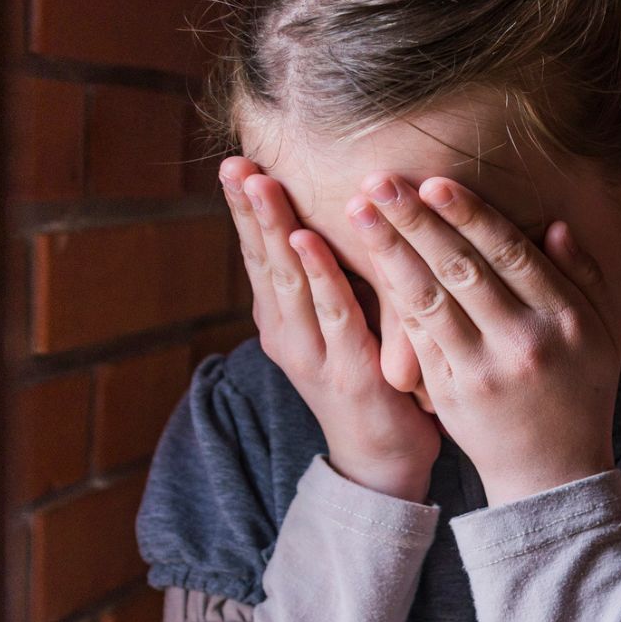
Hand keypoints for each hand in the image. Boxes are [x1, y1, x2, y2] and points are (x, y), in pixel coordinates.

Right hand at [221, 157, 441, 501]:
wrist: (384, 459)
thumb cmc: (371, 380)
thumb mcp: (345, 323)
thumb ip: (335, 279)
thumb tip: (340, 215)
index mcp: (283, 320)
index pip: (259, 255)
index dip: (245, 211)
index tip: (236, 162)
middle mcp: (287, 334)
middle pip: (264, 260)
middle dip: (249, 209)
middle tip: (236, 162)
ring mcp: (313, 354)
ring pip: (289, 280)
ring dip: (273, 230)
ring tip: (262, 185)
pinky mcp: (349, 372)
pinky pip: (334, 314)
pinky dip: (320, 276)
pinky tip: (307, 241)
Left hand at [351, 173, 620, 504]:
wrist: (553, 472)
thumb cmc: (580, 391)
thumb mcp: (602, 332)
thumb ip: (583, 276)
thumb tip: (553, 225)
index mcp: (565, 319)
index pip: (511, 254)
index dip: (470, 215)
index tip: (434, 182)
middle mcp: (524, 341)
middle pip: (462, 268)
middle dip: (416, 220)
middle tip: (379, 181)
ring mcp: (483, 369)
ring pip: (429, 299)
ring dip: (390, 250)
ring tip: (360, 212)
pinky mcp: (451, 392)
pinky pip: (417, 336)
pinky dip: (391, 297)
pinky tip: (370, 265)